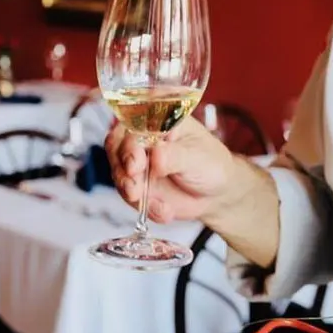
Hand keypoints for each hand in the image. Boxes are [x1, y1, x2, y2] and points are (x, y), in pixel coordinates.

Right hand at [106, 116, 234, 223]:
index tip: (135, 164)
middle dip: (122, 168)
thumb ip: (176, 155)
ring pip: (119, 173)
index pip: (135, 123)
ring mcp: (136, 163)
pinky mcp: (135, 186)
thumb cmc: (210, 164)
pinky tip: (165, 211)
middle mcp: (142, 139)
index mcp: (159, 121)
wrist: (215, 193)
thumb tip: (156, 155)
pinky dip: (145, 207)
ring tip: (144, 201)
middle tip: (134, 187)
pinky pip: (130, 197)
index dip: (130, 142)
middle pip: (117, 146)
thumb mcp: (197, 157)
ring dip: (129, 190)